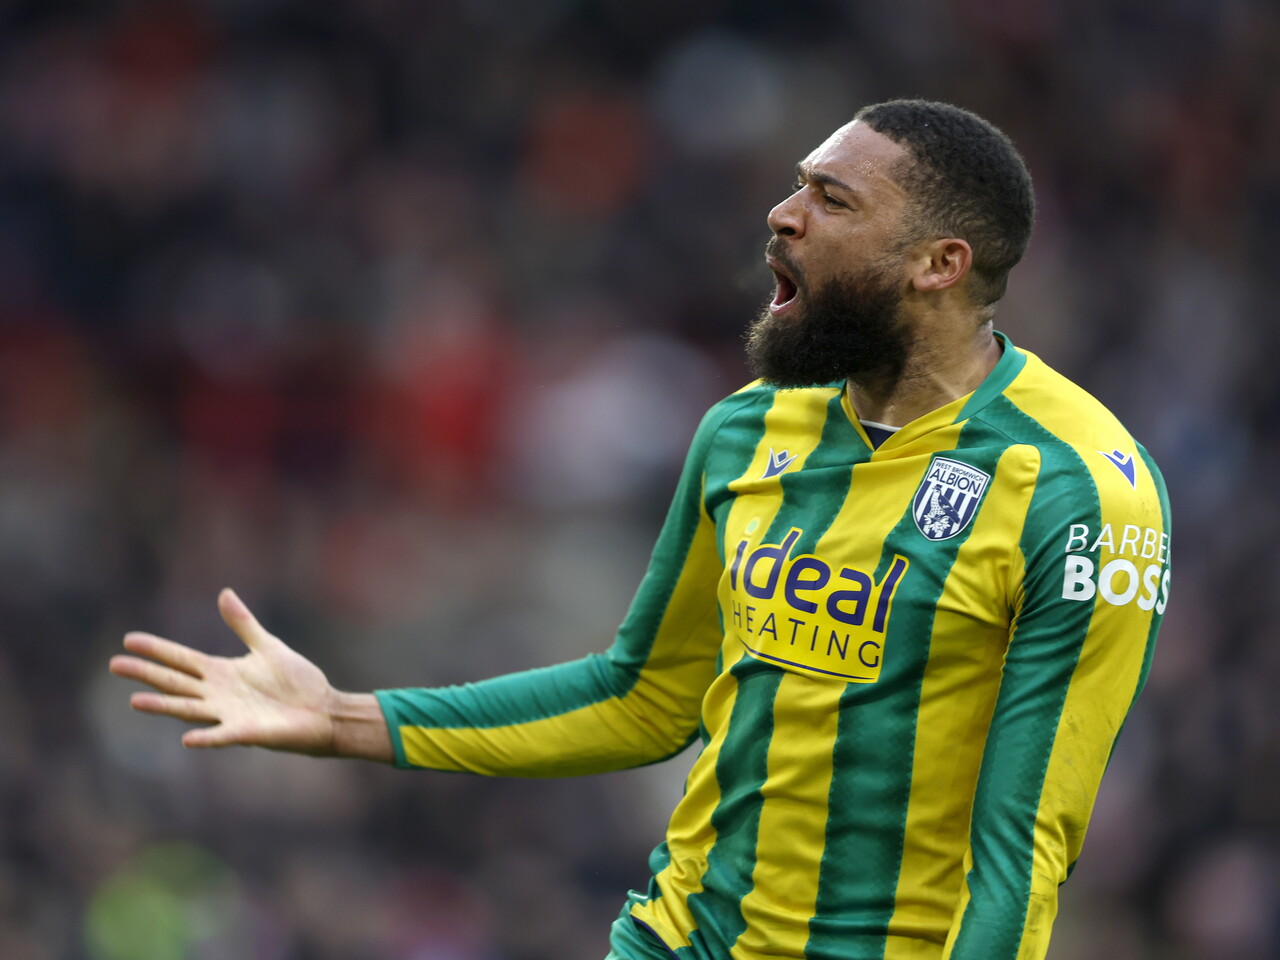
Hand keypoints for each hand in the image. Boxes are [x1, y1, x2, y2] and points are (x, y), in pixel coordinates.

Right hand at [110, 588, 387, 758]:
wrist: (323, 710)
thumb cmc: (296, 681)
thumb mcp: (267, 646)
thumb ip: (243, 624)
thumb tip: (223, 593)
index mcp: (222, 672)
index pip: (181, 659)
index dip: (157, 650)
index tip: (129, 640)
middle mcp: (218, 694)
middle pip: (175, 682)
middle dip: (146, 674)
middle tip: (115, 665)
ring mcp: (229, 714)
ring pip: (189, 709)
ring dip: (163, 706)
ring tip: (135, 701)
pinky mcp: (246, 733)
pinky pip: (221, 736)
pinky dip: (206, 737)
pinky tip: (187, 739)